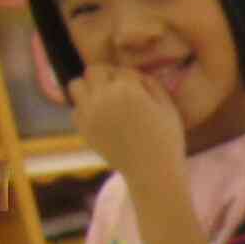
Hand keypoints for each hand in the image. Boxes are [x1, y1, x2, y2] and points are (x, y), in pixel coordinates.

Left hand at [69, 66, 185, 183]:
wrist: (153, 173)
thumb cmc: (166, 140)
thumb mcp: (168, 108)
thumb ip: (152, 85)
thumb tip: (135, 76)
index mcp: (128, 89)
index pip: (122, 70)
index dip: (132, 80)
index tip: (141, 93)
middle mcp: (104, 97)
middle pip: (93, 71)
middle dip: (106, 77)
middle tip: (118, 92)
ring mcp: (90, 113)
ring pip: (76, 85)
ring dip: (88, 89)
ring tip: (103, 101)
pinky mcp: (83, 129)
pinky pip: (76, 110)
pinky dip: (85, 111)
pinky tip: (102, 121)